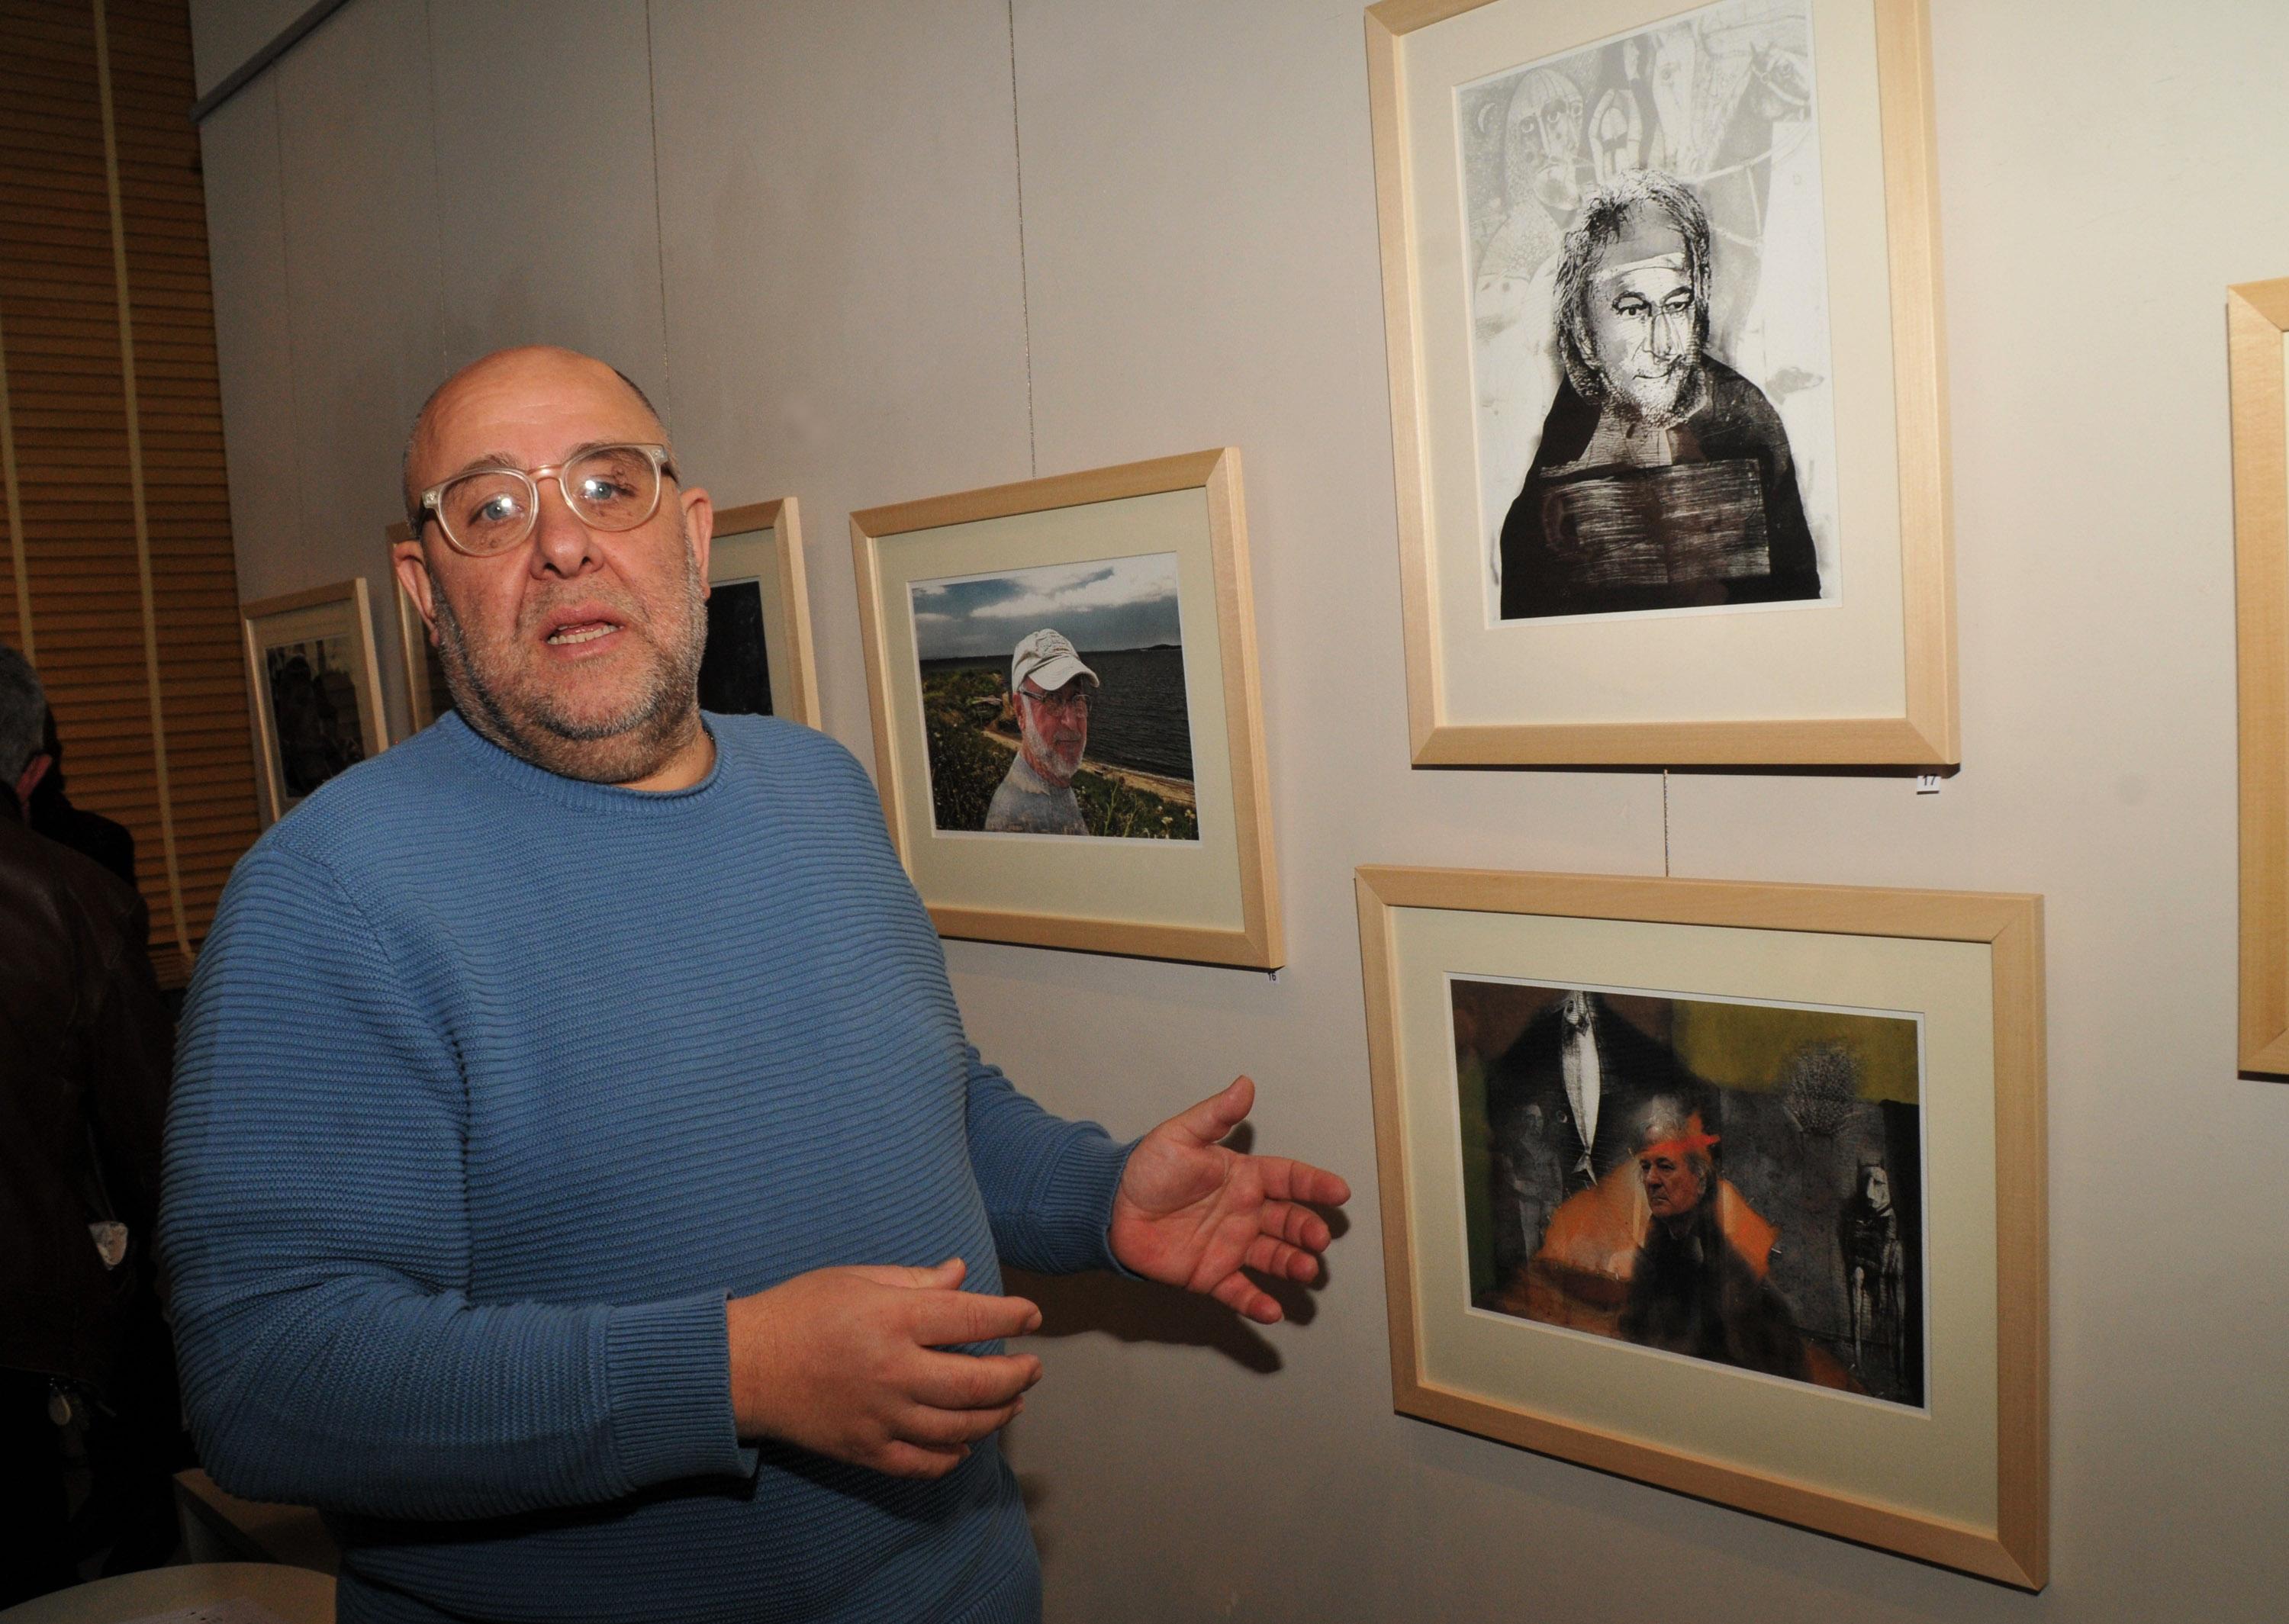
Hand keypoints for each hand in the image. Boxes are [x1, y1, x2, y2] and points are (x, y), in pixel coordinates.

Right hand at [726, 1258, 1041, 1477]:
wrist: (741, 1367)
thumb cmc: (797, 1311)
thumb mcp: (854, 1278)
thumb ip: (913, 1281)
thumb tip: (960, 1275)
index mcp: (893, 1319)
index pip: (972, 1318)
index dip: (1012, 1316)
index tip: (1031, 1315)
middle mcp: (894, 1371)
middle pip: (978, 1382)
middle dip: (1017, 1375)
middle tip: (1032, 1367)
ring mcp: (881, 1416)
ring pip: (960, 1427)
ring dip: (996, 1416)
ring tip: (1012, 1402)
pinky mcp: (866, 1449)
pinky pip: (922, 1463)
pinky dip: (951, 1457)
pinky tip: (964, 1445)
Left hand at [1109, 1075, 1350, 1323]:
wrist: (1109, 1207)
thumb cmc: (1146, 1168)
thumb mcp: (1181, 1135)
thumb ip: (1216, 1115)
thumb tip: (1245, 1085)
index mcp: (1243, 1177)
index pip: (1288, 1178)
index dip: (1314, 1185)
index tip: (1339, 1192)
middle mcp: (1244, 1212)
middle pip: (1289, 1221)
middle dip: (1308, 1229)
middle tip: (1319, 1238)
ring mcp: (1229, 1245)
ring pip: (1273, 1257)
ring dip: (1293, 1264)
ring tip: (1306, 1270)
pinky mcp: (1210, 1275)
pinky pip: (1239, 1291)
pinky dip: (1256, 1303)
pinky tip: (1272, 1309)